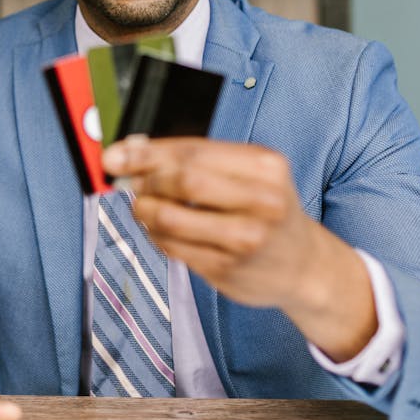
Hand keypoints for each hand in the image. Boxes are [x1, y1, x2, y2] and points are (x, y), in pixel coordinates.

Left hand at [101, 135, 375, 360]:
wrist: (304, 265)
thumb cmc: (267, 211)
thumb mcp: (250, 175)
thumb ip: (197, 161)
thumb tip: (131, 152)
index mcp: (265, 166)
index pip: (193, 150)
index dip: (146, 152)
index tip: (115, 156)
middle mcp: (261, 201)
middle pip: (182, 180)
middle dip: (146, 180)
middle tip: (131, 184)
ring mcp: (246, 239)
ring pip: (170, 218)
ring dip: (143, 211)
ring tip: (143, 208)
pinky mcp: (228, 269)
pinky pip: (173, 247)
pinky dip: (156, 236)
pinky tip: (163, 231)